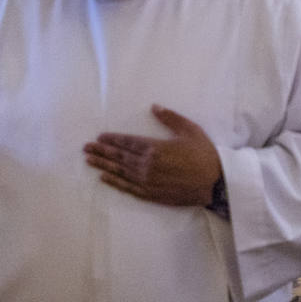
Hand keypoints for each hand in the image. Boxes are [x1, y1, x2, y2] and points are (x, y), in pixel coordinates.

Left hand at [84, 105, 221, 206]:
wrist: (215, 183)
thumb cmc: (204, 154)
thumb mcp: (190, 129)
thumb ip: (170, 118)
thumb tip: (154, 107)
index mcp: (154, 147)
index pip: (127, 142)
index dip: (112, 139)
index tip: (99, 137)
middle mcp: (146, 165)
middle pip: (119, 157)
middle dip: (101, 152)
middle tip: (85, 148)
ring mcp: (147, 181)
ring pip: (120, 172)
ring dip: (103, 166)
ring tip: (89, 161)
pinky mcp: (151, 194)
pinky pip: (128, 188)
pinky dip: (115, 183)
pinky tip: (104, 178)